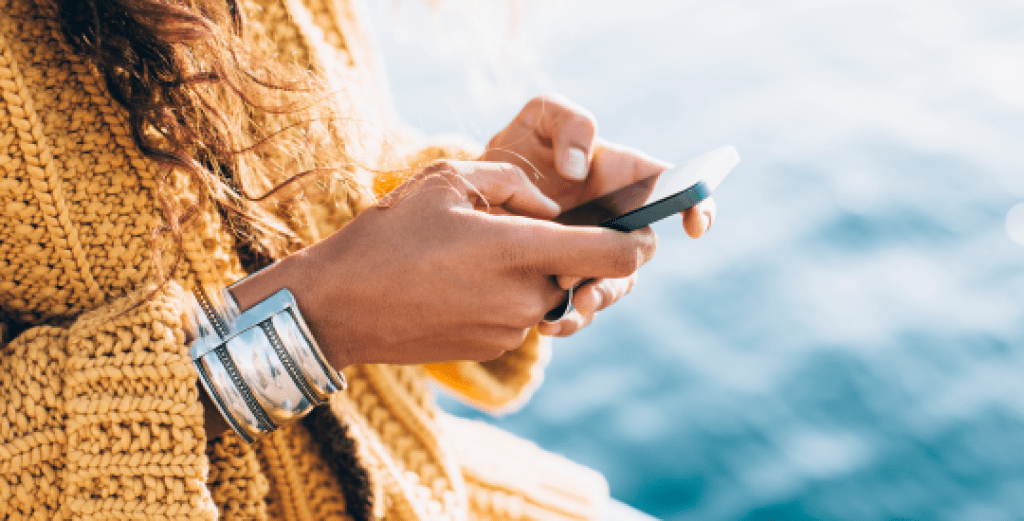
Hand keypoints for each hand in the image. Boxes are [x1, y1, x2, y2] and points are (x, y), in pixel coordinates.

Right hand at [230, 160, 657, 365]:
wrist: (337, 307)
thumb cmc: (387, 236)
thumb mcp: (447, 180)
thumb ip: (514, 184)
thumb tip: (548, 206)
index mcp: (521, 252)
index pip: (615, 255)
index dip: (638, 240)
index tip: (640, 228)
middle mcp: (526, 299)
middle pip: (581, 274)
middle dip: (568, 251)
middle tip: (525, 228)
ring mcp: (510, 330)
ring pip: (549, 294)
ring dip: (533, 272)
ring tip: (478, 253)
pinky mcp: (492, 348)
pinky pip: (522, 315)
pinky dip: (509, 294)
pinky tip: (462, 279)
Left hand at [482, 94, 715, 335]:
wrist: (477, 192)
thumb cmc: (520, 148)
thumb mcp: (539, 118)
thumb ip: (569, 122)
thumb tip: (578, 169)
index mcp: (624, 177)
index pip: (673, 189)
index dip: (697, 204)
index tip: (694, 225)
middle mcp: (617, 220)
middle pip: (640, 251)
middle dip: (624, 267)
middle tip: (592, 274)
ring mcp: (594, 254)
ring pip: (615, 285)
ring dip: (599, 298)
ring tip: (570, 304)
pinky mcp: (568, 280)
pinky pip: (581, 309)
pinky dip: (569, 320)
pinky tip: (547, 324)